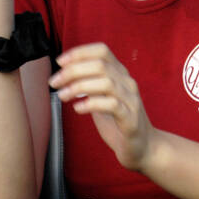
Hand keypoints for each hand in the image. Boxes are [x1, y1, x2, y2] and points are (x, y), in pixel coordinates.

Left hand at [50, 43, 154, 169]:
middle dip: (73, 71)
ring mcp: (131, 100)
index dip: (80, 52)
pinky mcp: (130, 119)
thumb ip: (90, 85)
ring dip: (79, 86)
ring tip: (63, 95)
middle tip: (55, 82)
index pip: (102, 51)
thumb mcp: (102, 98)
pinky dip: (92, 104)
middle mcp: (128, 84)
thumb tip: (65, 74)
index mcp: (121, 75)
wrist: (143, 147)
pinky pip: (112, 105)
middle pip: (100, 65)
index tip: (60, 62)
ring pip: (106, 83)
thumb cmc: (119, 122)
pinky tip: (78, 108)